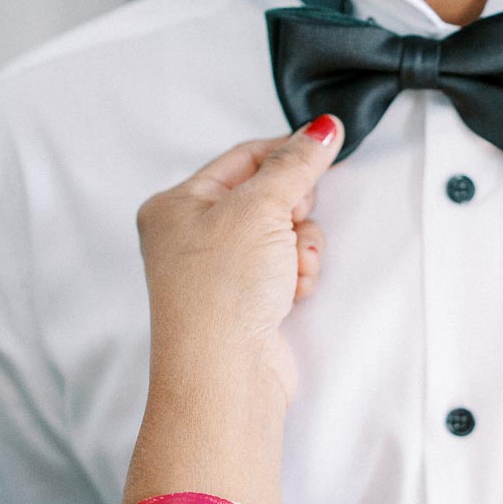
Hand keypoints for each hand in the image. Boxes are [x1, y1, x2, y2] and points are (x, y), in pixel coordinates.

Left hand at [137, 117, 341, 403]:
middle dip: (295, 211)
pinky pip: (288, 267)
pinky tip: (291, 291)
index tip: (326, 147)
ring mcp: (221, 271)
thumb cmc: (219, 294)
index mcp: (176, 204)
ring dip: (300, 247)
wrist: (225, 373)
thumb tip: (322, 130)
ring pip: (285, 233)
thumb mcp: (259, 208)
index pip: (244, 158)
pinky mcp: (247, 300)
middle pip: (269, 196)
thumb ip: (295, 164)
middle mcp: (192, 236)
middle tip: (289, 224)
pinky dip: (298, 275)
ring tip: (291, 269)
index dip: (287, 153)